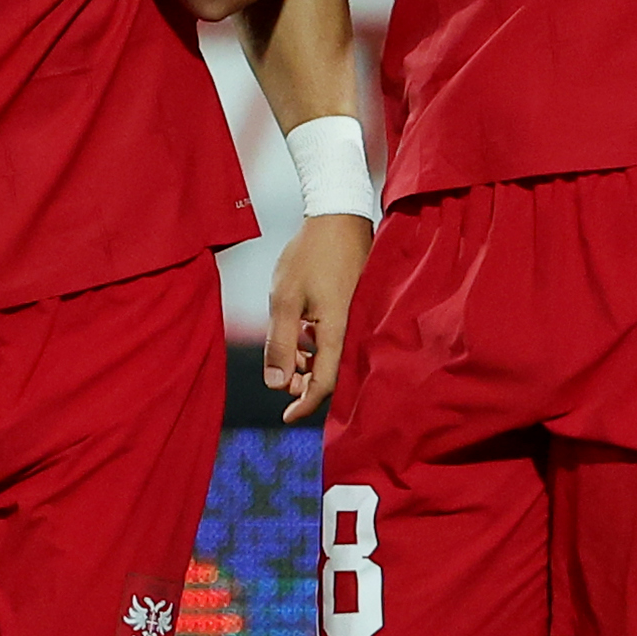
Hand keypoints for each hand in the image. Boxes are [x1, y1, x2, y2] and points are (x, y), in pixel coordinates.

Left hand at [262, 210, 371, 419]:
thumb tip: (277, 385)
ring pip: (335, 358)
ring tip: (290, 355)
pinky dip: (320, 347)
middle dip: (305, 385)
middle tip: (282, 380)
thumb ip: (281, 345)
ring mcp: (359, 320)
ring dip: (311, 364)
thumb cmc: (309, 256)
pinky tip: (305, 333)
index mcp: (338, 332)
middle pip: (332, 376)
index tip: (286, 417)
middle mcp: (354, 330)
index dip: (304, 404)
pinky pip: (340, 340)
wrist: (338, 218)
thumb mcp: (284, 300)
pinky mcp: (358, 309)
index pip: (324, 384)